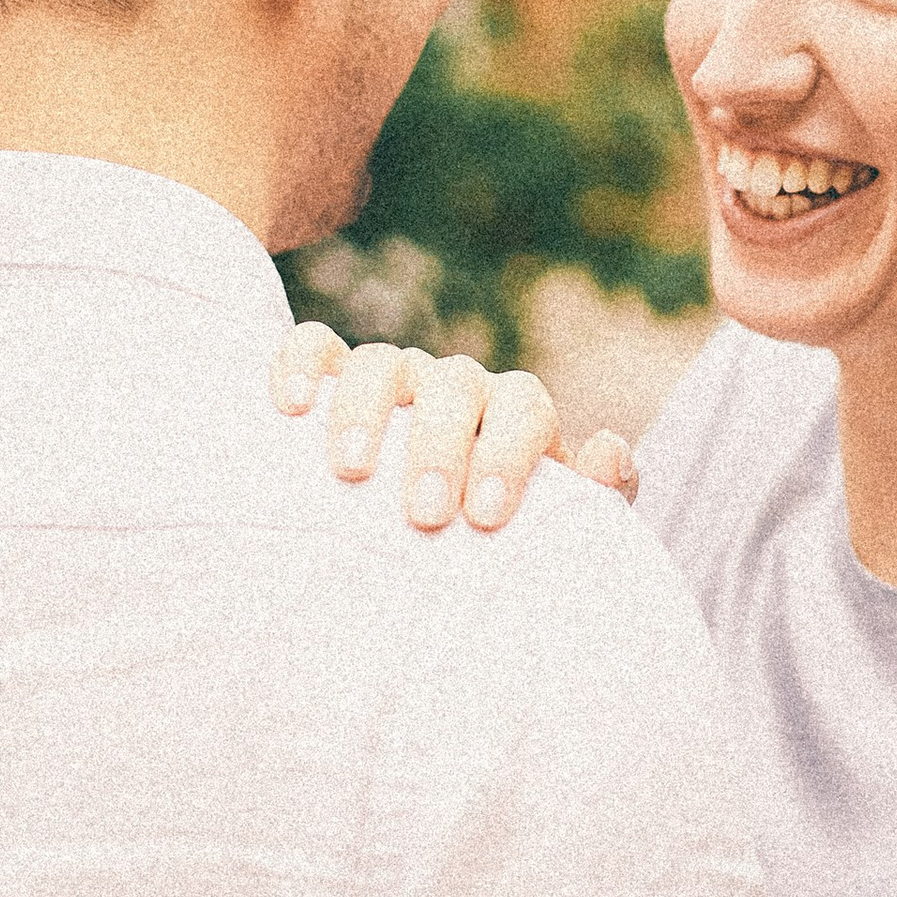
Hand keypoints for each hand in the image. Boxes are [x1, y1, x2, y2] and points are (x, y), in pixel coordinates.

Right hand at [270, 326, 637, 530]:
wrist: (422, 550)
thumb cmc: (488, 542)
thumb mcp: (545, 531)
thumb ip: (591, 499)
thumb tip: (607, 450)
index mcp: (513, 414)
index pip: (524, 407)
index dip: (510, 454)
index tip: (487, 516)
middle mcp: (455, 387)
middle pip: (456, 385)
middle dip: (441, 446)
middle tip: (428, 513)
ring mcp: (393, 377)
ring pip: (384, 362)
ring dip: (367, 408)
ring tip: (351, 469)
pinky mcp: (329, 378)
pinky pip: (314, 346)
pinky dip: (301, 362)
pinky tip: (289, 406)